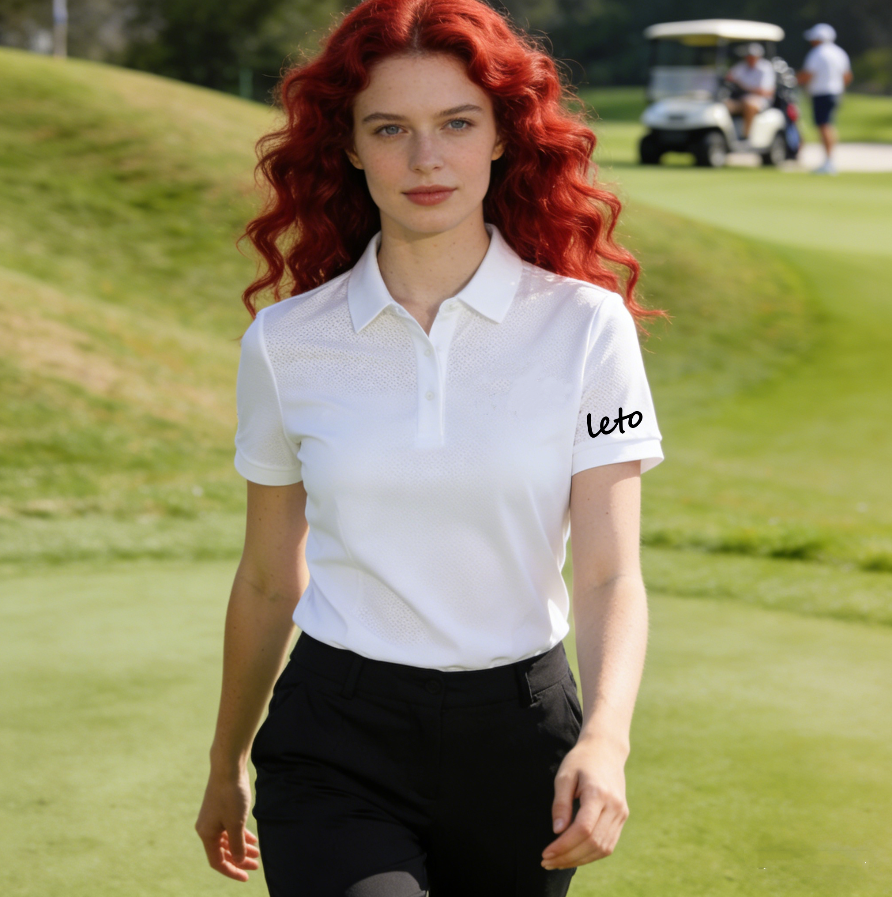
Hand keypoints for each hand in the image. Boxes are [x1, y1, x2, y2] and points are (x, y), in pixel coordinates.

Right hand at [195, 766, 260, 880]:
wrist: (229, 767)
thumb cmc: (231, 795)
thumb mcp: (236, 824)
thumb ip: (237, 845)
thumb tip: (237, 861)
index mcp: (207, 834)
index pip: (218, 861)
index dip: (232, 871)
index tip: (246, 877)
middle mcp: (207, 828)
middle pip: (224, 851)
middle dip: (240, 859)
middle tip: (257, 865)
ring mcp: (214, 818)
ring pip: (228, 840)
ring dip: (242, 847)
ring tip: (257, 853)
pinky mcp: (222, 809)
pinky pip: (230, 828)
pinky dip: (241, 835)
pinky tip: (252, 839)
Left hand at [540, 737, 628, 869]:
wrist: (606, 750)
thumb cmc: (581, 760)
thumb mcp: (564, 776)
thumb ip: (560, 803)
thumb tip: (557, 831)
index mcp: (598, 793)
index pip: (583, 829)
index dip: (564, 845)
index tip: (546, 852)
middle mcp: (614, 806)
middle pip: (593, 843)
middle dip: (568, 857)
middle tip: (547, 862)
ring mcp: (621, 813)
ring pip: (602, 848)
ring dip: (579, 860)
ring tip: (557, 862)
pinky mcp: (622, 817)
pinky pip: (608, 844)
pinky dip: (591, 854)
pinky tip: (573, 855)